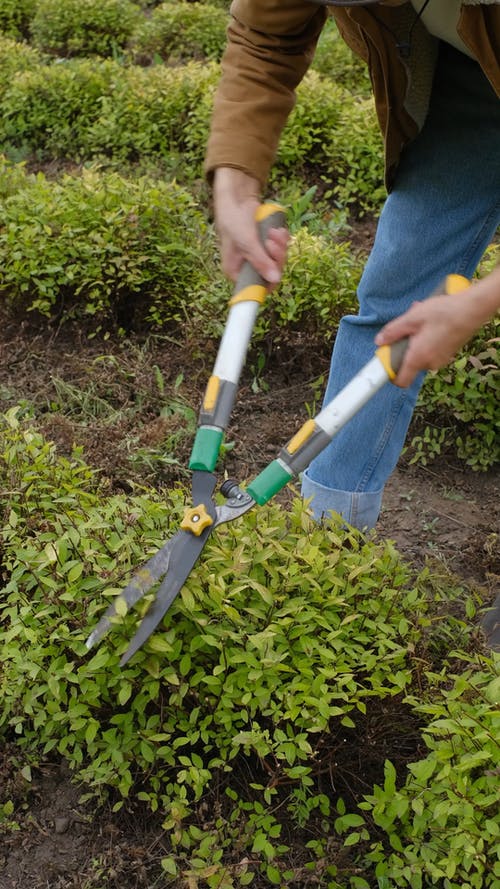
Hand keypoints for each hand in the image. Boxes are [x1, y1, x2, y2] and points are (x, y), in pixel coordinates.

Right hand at [213, 168, 288, 286]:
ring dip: (280, 246)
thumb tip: (275, 280)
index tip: (276, 267)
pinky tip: (277, 230)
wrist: (237, 199)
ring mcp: (259, 256)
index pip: (256, 287)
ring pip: (278, 261)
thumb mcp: (246, 243)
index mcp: (236, 272)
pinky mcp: (267, 246)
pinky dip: (282, 240)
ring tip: (274, 232)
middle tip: (272, 241)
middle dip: (276, 257)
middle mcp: (248, 267)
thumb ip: (260, 261)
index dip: (269, 281)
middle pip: (271, 273)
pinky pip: (281, 249)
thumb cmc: (234, 221)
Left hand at [375, 267, 499, 386]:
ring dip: (416, 341)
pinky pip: (431, 350)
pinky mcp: (448, 353)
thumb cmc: (443, 312)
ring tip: (421, 321)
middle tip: (407, 328)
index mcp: (418, 358)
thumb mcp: (412, 318)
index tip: (387, 359)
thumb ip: (393, 331)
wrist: (473, 309)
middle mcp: (430, 364)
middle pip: (409, 363)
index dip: (390, 373)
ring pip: (420, 354)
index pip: (401, 381)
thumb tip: (380, 341)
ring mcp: (441, 360)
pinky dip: (427, 340)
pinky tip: (431, 323)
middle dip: (405, 347)